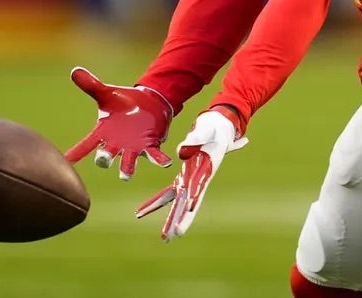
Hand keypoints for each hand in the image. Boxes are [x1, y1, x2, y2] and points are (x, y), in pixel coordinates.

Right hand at [64, 66, 173, 179]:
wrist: (146, 104)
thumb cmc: (123, 102)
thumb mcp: (106, 93)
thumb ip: (91, 85)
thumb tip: (75, 70)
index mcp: (103, 133)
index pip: (87, 144)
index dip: (76, 153)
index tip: (66, 161)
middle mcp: (116, 144)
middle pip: (107, 155)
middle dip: (105, 158)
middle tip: (102, 160)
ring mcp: (133, 147)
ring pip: (128, 161)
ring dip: (127, 168)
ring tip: (125, 175)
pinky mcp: (150, 145)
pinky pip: (154, 155)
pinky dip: (159, 159)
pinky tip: (165, 162)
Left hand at [135, 107, 247, 240]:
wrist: (218, 124)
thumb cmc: (215, 127)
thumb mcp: (208, 129)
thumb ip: (196, 138)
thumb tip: (181, 150)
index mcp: (205, 170)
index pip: (197, 191)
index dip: (191, 205)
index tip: (186, 216)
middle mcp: (197, 179)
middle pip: (187, 203)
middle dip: (180, 219)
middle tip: (172, 236)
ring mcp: (189, 179)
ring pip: (177, 202)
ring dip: (170, 218)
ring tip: (164, 238)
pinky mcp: (183, 176)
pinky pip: (168, 192)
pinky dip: (157, 201)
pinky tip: (143, 211)